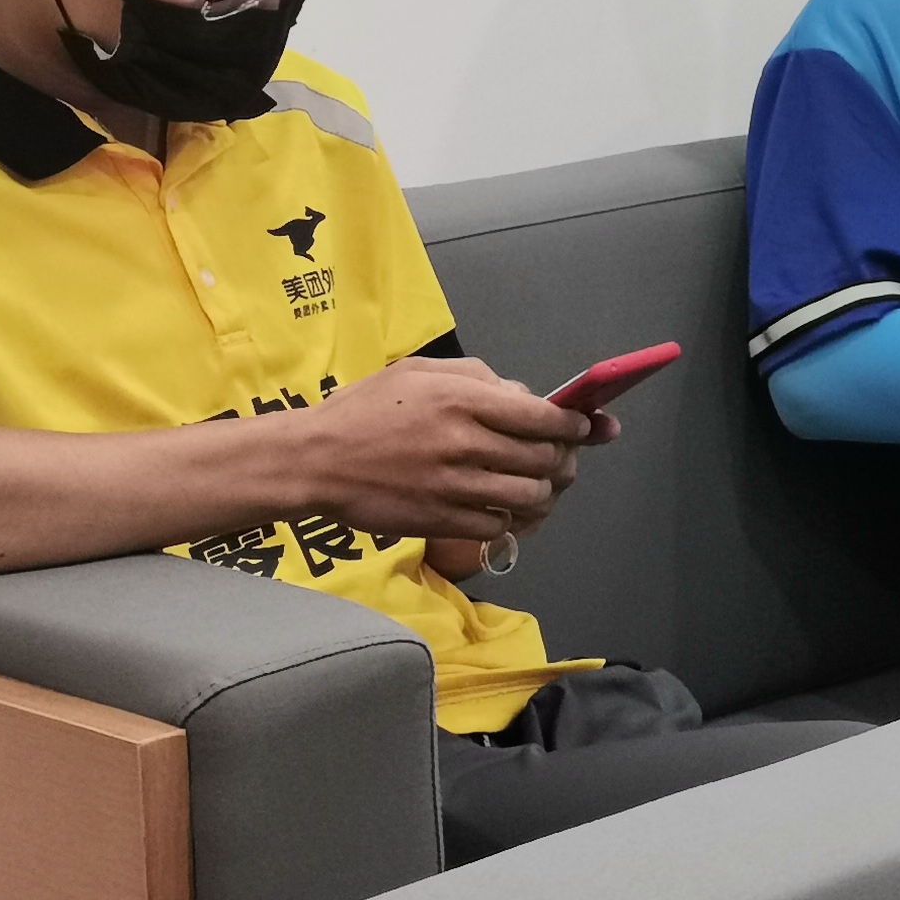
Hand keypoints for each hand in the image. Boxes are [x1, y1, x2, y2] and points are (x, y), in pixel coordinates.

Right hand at [288, 356, 603, 544]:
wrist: (313, 460)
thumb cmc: (365, 410)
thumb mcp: (420, 372)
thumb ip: (479, 378)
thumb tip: (524, 397)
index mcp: (465, 400)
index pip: (544, 417)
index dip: (576, 425)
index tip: (586, 428)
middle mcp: (466, 443)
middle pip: (546, 460)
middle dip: (566, 460)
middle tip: (565, 459)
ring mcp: (454, 486)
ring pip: (530, 497)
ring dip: (545, 494)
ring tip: (540, 487)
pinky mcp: (440, 520)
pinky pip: (499, 526)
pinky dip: (512, 520)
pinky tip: (506, 510)